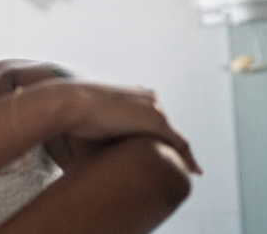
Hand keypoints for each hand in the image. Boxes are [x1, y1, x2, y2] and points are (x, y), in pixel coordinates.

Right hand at [35, 80, 201, 174]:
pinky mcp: (157, 122)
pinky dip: (188, 159)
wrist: (72, 102)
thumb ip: (104, 128)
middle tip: (181, 168)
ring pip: (174, 138)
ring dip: (180, 156)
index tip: (161, 150)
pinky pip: (179, 144)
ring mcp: (155, 109)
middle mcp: (150, 98)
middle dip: (172, 148)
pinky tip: (194, 172)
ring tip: (188, 173)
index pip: (154, 118)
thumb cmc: (74, 114)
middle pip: (167, 129)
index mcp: (136, 93)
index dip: (159, 137)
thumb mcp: (92, 119)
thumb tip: (96, 151)